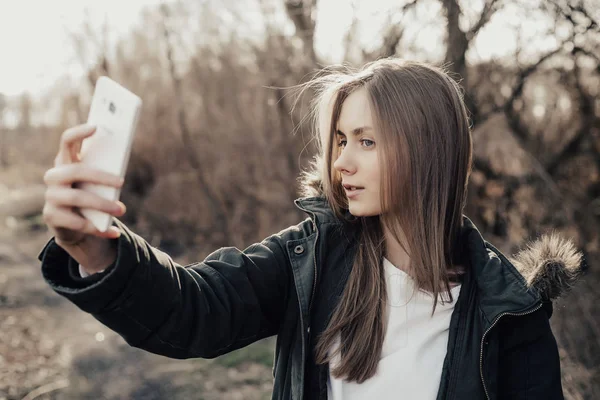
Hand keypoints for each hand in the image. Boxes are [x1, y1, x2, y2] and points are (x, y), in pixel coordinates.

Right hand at [42, 124, 126, 249]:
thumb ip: (104, 173)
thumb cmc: (90, 196)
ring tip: (121, 209)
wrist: (75, 226)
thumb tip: (121, 168)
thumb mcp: (97, 184)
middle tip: (122, 182)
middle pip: (76, 170)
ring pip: (77, 197)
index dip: (78, 133)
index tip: (96, 127)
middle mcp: (54, 176)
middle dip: (100, 176)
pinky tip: (113, 232)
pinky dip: (99, 228)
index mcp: (65, 162)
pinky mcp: (51, 217)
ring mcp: (50, 197)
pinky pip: (77, 222)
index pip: (67, 141)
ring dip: (102, 204)